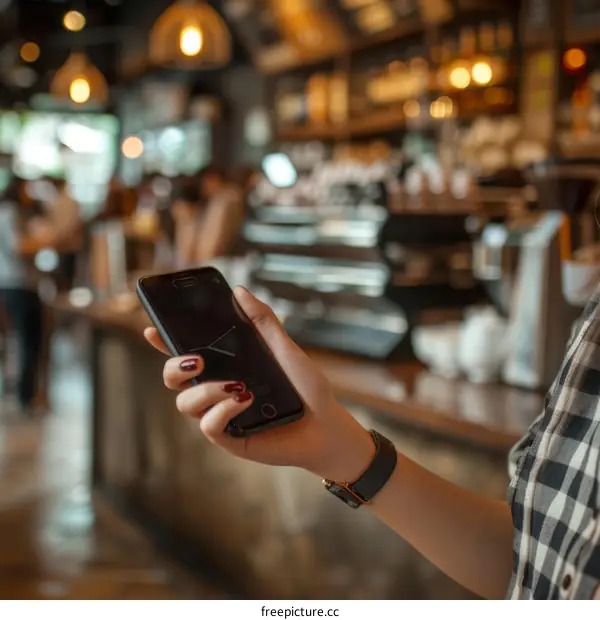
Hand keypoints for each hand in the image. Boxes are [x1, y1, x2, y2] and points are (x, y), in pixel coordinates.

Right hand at [144, 286, 373, 481]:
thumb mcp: (284, 348)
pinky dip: (223, 410)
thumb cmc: (307, 387)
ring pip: (185, 404)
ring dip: (205, 391)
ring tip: (237, 385)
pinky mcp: (230, 437)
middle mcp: (217, 390)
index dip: (164, 342)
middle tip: (197, 359)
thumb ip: (262, 320)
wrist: (327, 424)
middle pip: (174, 379)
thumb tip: (239, 291)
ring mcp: (221, 414)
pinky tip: (245, 401)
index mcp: (226, 367)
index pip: (186, 353)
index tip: (152, 328)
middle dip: (173, 367)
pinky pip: (208, 425)